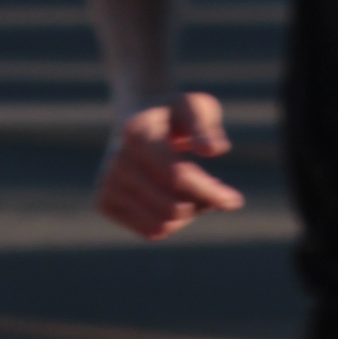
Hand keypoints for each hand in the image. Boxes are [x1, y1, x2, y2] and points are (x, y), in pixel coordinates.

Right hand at [94, 92, 243, 237]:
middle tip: (213, 189)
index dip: (210, 192)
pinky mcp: (103, 202)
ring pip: (163, 224)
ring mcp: (105, 183)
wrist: (136, 118)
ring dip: (189, 214)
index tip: (234, 201)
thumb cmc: (173, 114)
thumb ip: (206, 127)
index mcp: (136, 134)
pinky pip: (151, 231)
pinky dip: (172, 223)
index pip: (177, 176)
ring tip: (196, 193)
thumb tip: (213, 150)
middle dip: (202, 203)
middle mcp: (115, 161)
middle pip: (173, 207)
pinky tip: (177, 200)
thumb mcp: (195, 107)